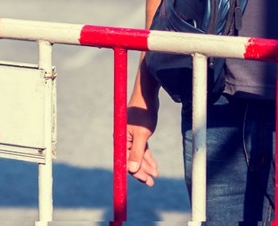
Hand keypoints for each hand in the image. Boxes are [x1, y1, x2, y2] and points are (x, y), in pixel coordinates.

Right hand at [126, 68, 160, 186]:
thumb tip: (132, 170)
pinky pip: (142, 149)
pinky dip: (148, 157)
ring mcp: (131, 137)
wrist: (147, 95)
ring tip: (155, 175)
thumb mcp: (142, 134)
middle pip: (132, 160)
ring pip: (138, 155)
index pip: (126, 161)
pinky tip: (154, 165)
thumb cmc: (143, 113)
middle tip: (151, 182)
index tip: (146, 180)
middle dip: (142, 172)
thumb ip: (137, 152)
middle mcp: (124, 140)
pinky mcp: (138, 133)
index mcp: (121, 140)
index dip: (136, 173)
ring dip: (146, 165)